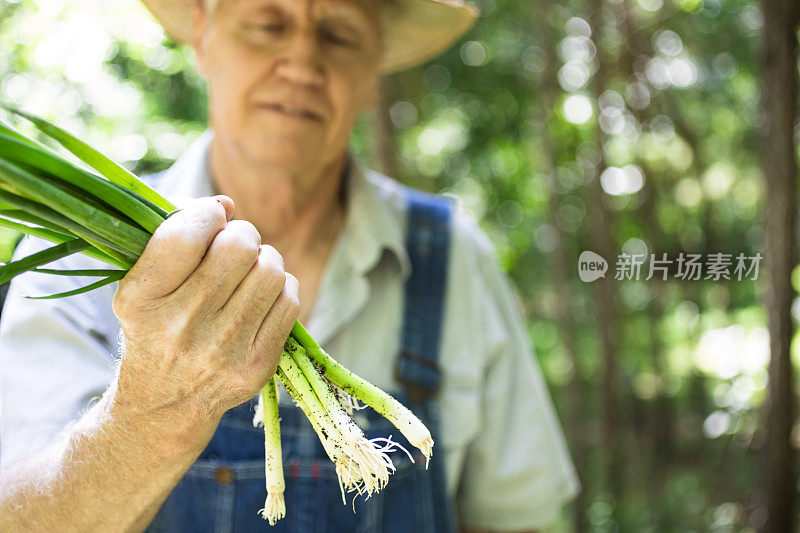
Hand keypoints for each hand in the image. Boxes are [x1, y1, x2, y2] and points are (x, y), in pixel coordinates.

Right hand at [111, 195, 299, 437]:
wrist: (165, 403)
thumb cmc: (156, 327)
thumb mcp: (142, 285)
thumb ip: (175, 235)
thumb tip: (228, 203)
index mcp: (141, 299)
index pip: (186, 233)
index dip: (207, 213)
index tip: (211, 218)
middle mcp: (179, 326)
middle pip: (238, 246)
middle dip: (242, 235)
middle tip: (235, 246)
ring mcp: (221, 350)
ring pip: (270, 270)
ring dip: (265, 259)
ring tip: (250, 271)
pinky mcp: (256, 366)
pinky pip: (289, 300)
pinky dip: (281, 287)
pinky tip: (264, 296)